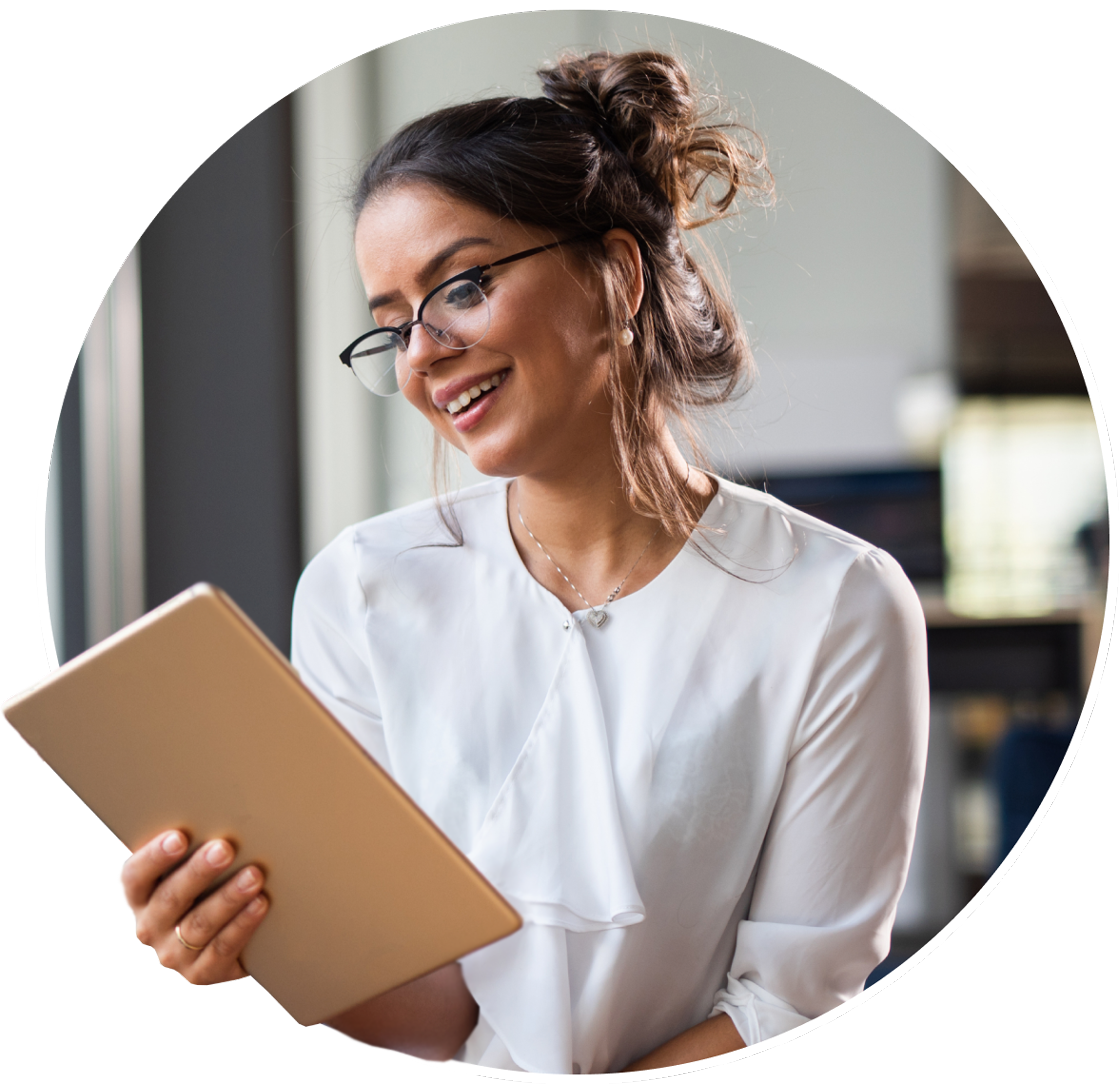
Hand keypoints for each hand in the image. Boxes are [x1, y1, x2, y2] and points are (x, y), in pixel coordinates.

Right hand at [118, 830, 268, 984]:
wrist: (224, 936)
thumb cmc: (205, 884)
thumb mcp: (187, 865)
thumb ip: (189, 841)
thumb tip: (204, 797)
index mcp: (139, 896)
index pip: (135, 877)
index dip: (154, 857)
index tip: (180, 836)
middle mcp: (149, 928)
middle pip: (170, 899)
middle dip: (199, 872)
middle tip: (225, 848)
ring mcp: (173, 954)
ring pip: (199, 925)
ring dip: (228, 898)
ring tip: (254, 875)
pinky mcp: (201, 973)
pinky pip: (222, 949)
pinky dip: (243, 925)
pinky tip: (260, 904)